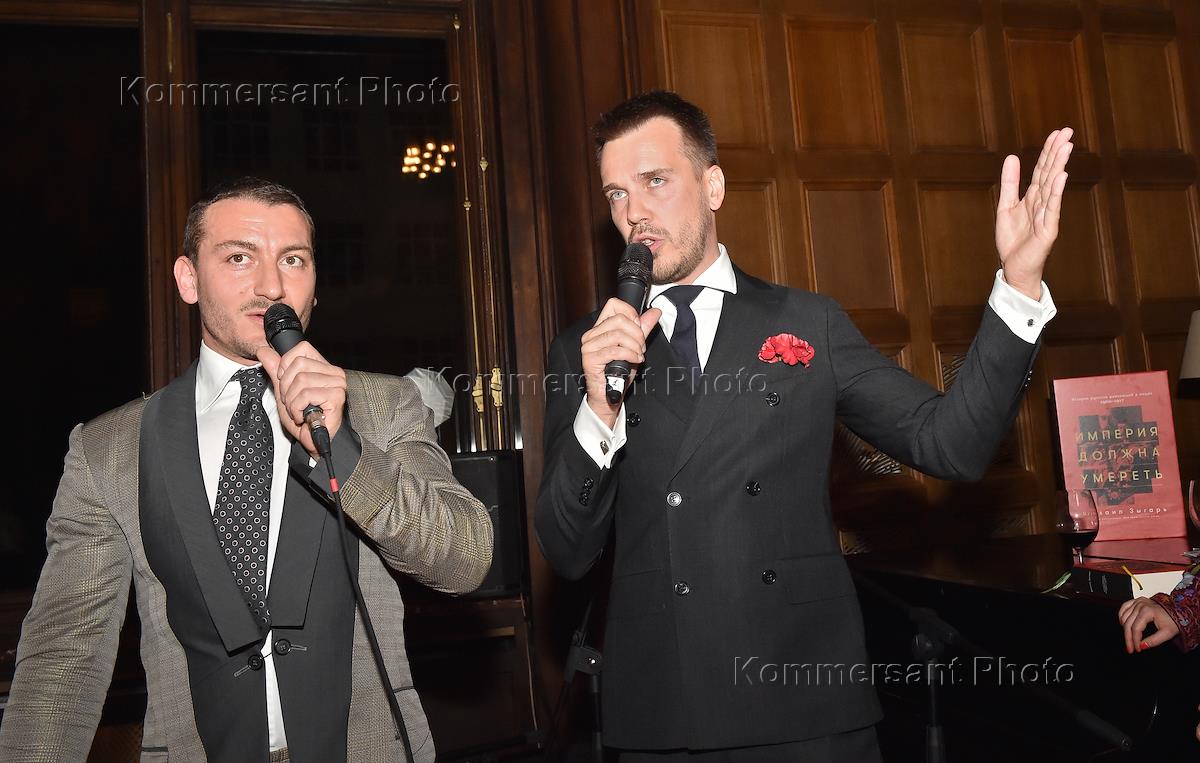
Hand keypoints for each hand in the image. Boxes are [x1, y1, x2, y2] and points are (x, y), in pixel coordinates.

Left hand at [257, 341, 347, 459]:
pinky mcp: (336, 396)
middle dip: (286, 387)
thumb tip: (263, 350)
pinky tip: (302, 417)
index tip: (285, 383)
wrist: (314, 441)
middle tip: (293, 402)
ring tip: (298, 411)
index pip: (302, 348)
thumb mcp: (284, 391)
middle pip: (298, 364)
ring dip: (291, 401)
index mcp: (323, 367)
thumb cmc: (304, 418)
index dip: (286, 364)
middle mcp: (334, 372)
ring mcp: (337, 383)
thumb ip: (275, 370)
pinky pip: (305, 394)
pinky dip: (297, 409)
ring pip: (300, 380)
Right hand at [580, 298, 660, 427]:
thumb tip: (654, 312)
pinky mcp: (590, 359)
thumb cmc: (618, 373)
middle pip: (619, 319)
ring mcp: (589, 347)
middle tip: (641, 346)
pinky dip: (630, 355)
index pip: (613, 305)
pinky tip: (635, 360)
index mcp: (600, 328)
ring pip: (618, 334)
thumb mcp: (634, 347)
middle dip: (637, 333)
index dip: (631, 313)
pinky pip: (615, 350)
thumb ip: (643, 329)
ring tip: (638, 355)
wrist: (609, 396)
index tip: (640, 326)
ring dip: (634, 346)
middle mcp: (592, 335)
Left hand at [996, 128, 1073, 299]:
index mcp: (1033, 197)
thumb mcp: (1006, 206)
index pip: (1042, 169)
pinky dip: (1056, 192)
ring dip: (1059, 166)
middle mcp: (1043, 203)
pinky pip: (1052, 208)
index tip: (1057, 132)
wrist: (1014, 267)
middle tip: (1067, 131)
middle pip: (1050, 173)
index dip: (1048, 151)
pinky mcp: (1048, 229)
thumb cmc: (1012, 240)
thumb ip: (1010, 183)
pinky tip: (1061, 176)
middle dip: (1057, 152)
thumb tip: (1013, 157)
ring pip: (1052, 187)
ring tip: (1066, 147)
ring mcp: (1047, 215)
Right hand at [1118, 596, 1178, 653]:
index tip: (1136, 649)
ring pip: (1124, 616)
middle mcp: (1140, 605)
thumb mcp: (1167, 633)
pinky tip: (1123, 623)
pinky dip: (1122, 616)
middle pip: (1128, 624)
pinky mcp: (1137, 600)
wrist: (1177, 611)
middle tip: (1130, 648)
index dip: (1135, 640)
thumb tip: (1142, 646)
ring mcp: (1138, 602)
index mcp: (1147, 611)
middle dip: (1128, 638)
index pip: (1136, 628)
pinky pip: (1124, 607)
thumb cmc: (1173, 620)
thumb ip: (1154, 641)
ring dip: (1124, 629)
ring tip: (1129, 638)